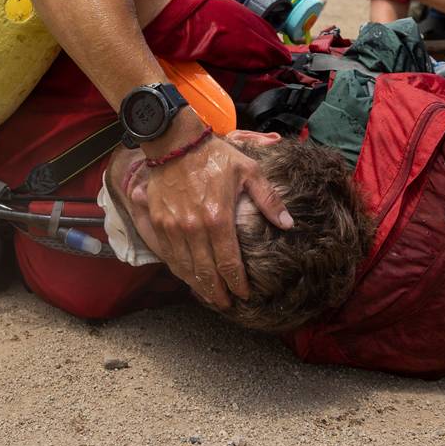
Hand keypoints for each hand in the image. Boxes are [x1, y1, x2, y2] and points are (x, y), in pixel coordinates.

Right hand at [139, 131, 291, 308]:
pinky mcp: (157, 222)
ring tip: (208, 295)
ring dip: (197, 285)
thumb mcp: (249, 172)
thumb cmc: (215, 156)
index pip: (229, 264)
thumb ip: (269, 200)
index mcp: (218, 219)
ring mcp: (172, 228)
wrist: (175, 141)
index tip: (243, 294)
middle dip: (217, 292)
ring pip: (184, 268)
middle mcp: (193, 229)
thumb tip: (287, 224)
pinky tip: (187, 275)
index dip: (237, 284)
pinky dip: (178, 269)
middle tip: (225, 304)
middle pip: (206, 273)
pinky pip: (167, 255)